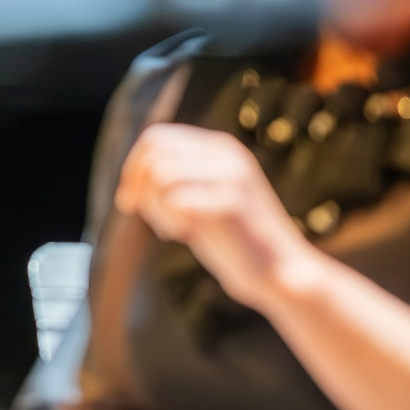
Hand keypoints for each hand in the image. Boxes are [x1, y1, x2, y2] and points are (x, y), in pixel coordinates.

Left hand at [114, 124, 313, 307]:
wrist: (280, 272)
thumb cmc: (235, 240)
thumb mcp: (205, 198)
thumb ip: (179, 179)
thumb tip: (132, 176)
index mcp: (221, 148)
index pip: (156, 137)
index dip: (133, 168)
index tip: (129, 201)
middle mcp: (227, 154)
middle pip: (154, 152)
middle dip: (140, 188)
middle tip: (153, 220)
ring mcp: (232, 176)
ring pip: (160, 174)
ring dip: (156, 208)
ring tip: (176, 230)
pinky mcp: (230, 203)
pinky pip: (174, 200)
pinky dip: (170, 222)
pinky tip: (188, 236)